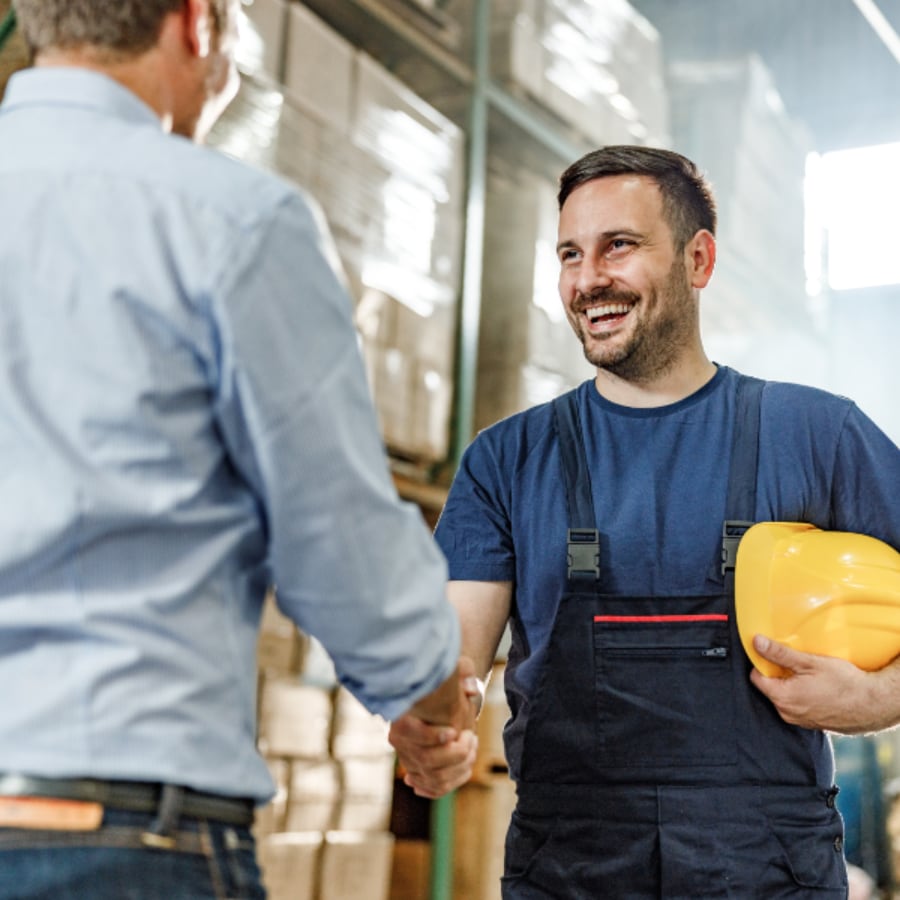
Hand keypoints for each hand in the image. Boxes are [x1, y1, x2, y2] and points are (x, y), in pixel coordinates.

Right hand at [389, 661, 483, 798]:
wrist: (439, 701)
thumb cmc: (444, 682)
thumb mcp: (452, 669)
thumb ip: (463, 672)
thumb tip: (471, 689)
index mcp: (401, 715)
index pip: (409, 732)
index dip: (432, 736)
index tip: (454, 731)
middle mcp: (400, 742)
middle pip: (426, 760)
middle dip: (456, 753)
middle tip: (471, 737)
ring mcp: (409, 759)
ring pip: (435, 778)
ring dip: (460, 767)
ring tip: (472, 747)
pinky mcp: (419, 772)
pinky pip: (435, 787)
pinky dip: (452, 782)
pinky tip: (465, 767)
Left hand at [750, 635, 899, 733]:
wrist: (873, 705)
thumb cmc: (844, 684)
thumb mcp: (809, 662)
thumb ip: (779, 653)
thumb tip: (757, 642)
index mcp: (782, 698)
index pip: (757, 677)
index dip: (763, 663)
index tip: (773, 655)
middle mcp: (787, 713)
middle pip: (770, 687)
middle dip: (778, 674)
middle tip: (796, 664)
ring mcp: (799, 721)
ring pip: (784, 697)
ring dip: (791, 685)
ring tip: (809, 676)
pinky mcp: (811, 723)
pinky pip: (798, 706)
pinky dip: (802, 696)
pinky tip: (817, 688)